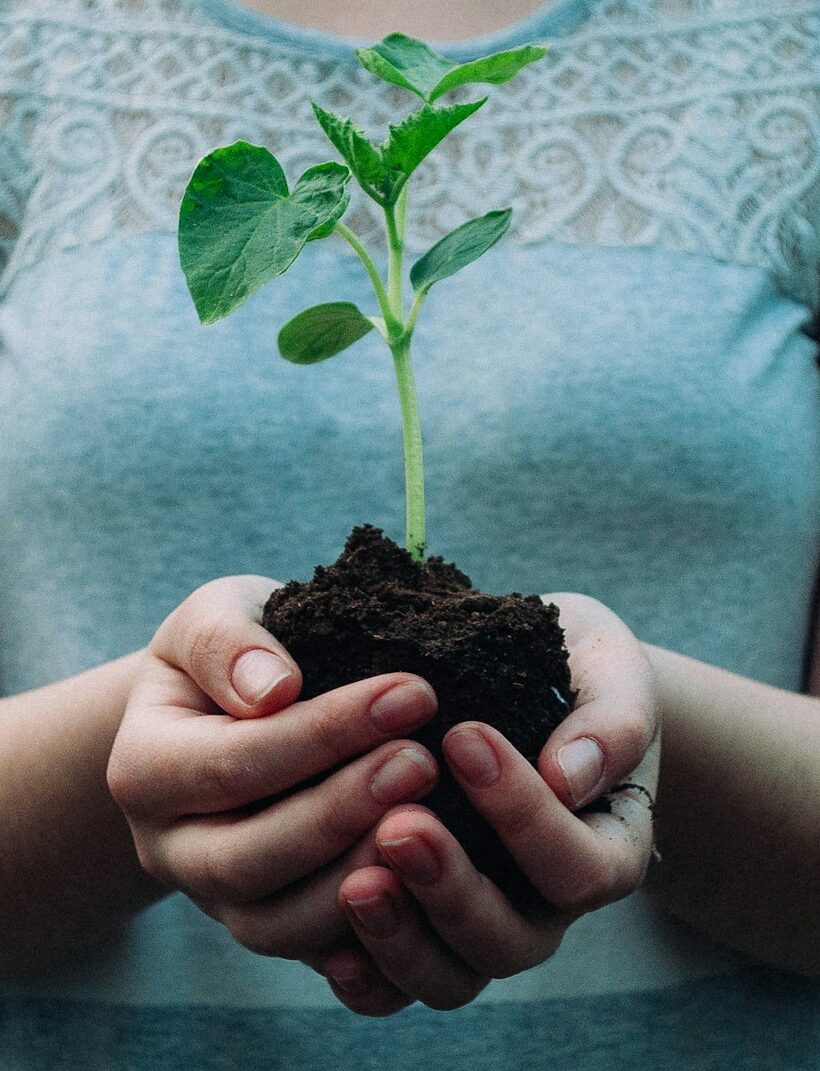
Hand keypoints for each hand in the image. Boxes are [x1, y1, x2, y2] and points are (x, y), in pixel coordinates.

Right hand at [106, 575, 440, 961]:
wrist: (227, 709)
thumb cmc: (231, 655)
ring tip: (432, 819)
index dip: (324, 733)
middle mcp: (169, 847)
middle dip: (342, 811)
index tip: (412, 692)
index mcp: (144, 768)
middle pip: (247, 859)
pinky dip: (369, 934)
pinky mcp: (269, 924)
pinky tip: (427, 885)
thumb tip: (273, 688)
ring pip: (277, 925)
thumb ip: (227, 642)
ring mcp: (216, 898)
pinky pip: (313, 954)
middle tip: (423, 761)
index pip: (232, 762)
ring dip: (358, 877)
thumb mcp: (214, 616)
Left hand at [320, 592, 659, 1015]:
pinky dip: (368, 979)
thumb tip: (568, 777)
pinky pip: (397, 988)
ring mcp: (483, 925)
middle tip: (399, 825)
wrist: (528, 678)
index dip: (523, 815)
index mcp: (607, 848)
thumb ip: (611, 721)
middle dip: (452, 888)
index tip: (463, 736)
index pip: (579, 867)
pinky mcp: (424, 930)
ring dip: (401, 939)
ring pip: (451, 978)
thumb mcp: (610, 671)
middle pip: (511, 941)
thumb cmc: (576, 669)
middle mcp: (547, 906)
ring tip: (355, 884)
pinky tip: (333, 948)